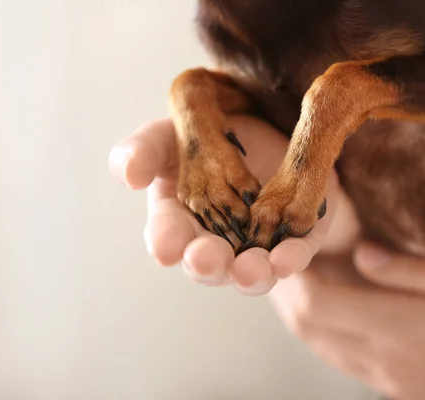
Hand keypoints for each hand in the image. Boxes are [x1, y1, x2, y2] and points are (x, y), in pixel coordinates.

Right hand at [109, 115, 356, 294]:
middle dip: (205, 263)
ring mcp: (256, 243)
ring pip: (249, 269)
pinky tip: (286, 259)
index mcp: (179, 216)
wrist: (263, 124)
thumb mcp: (174, 133)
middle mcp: (215, 238)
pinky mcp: (296, 236)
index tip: (166, 248)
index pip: (167, 235)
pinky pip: (294, 253)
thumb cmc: (210, 135)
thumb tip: (128, 172)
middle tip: (205, 259)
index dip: (166, 242)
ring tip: (250, 270)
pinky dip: (289, 259)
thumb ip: (146, 149)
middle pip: (206, 261)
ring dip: (248, 273)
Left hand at [269, 242, 424, 398]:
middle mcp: (384, 358)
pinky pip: (334, 354)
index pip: (318, 303)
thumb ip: (419, 272)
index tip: (286, 244)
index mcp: (404, 329)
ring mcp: (385, 377)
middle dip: (283, 288)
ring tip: (291, 272)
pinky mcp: (391, 386)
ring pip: (314, 342)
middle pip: (305, 324)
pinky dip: (315, 327)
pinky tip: (322, 303)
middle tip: (275, 253)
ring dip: (294, 307)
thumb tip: (363, 253)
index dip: (292, 274)